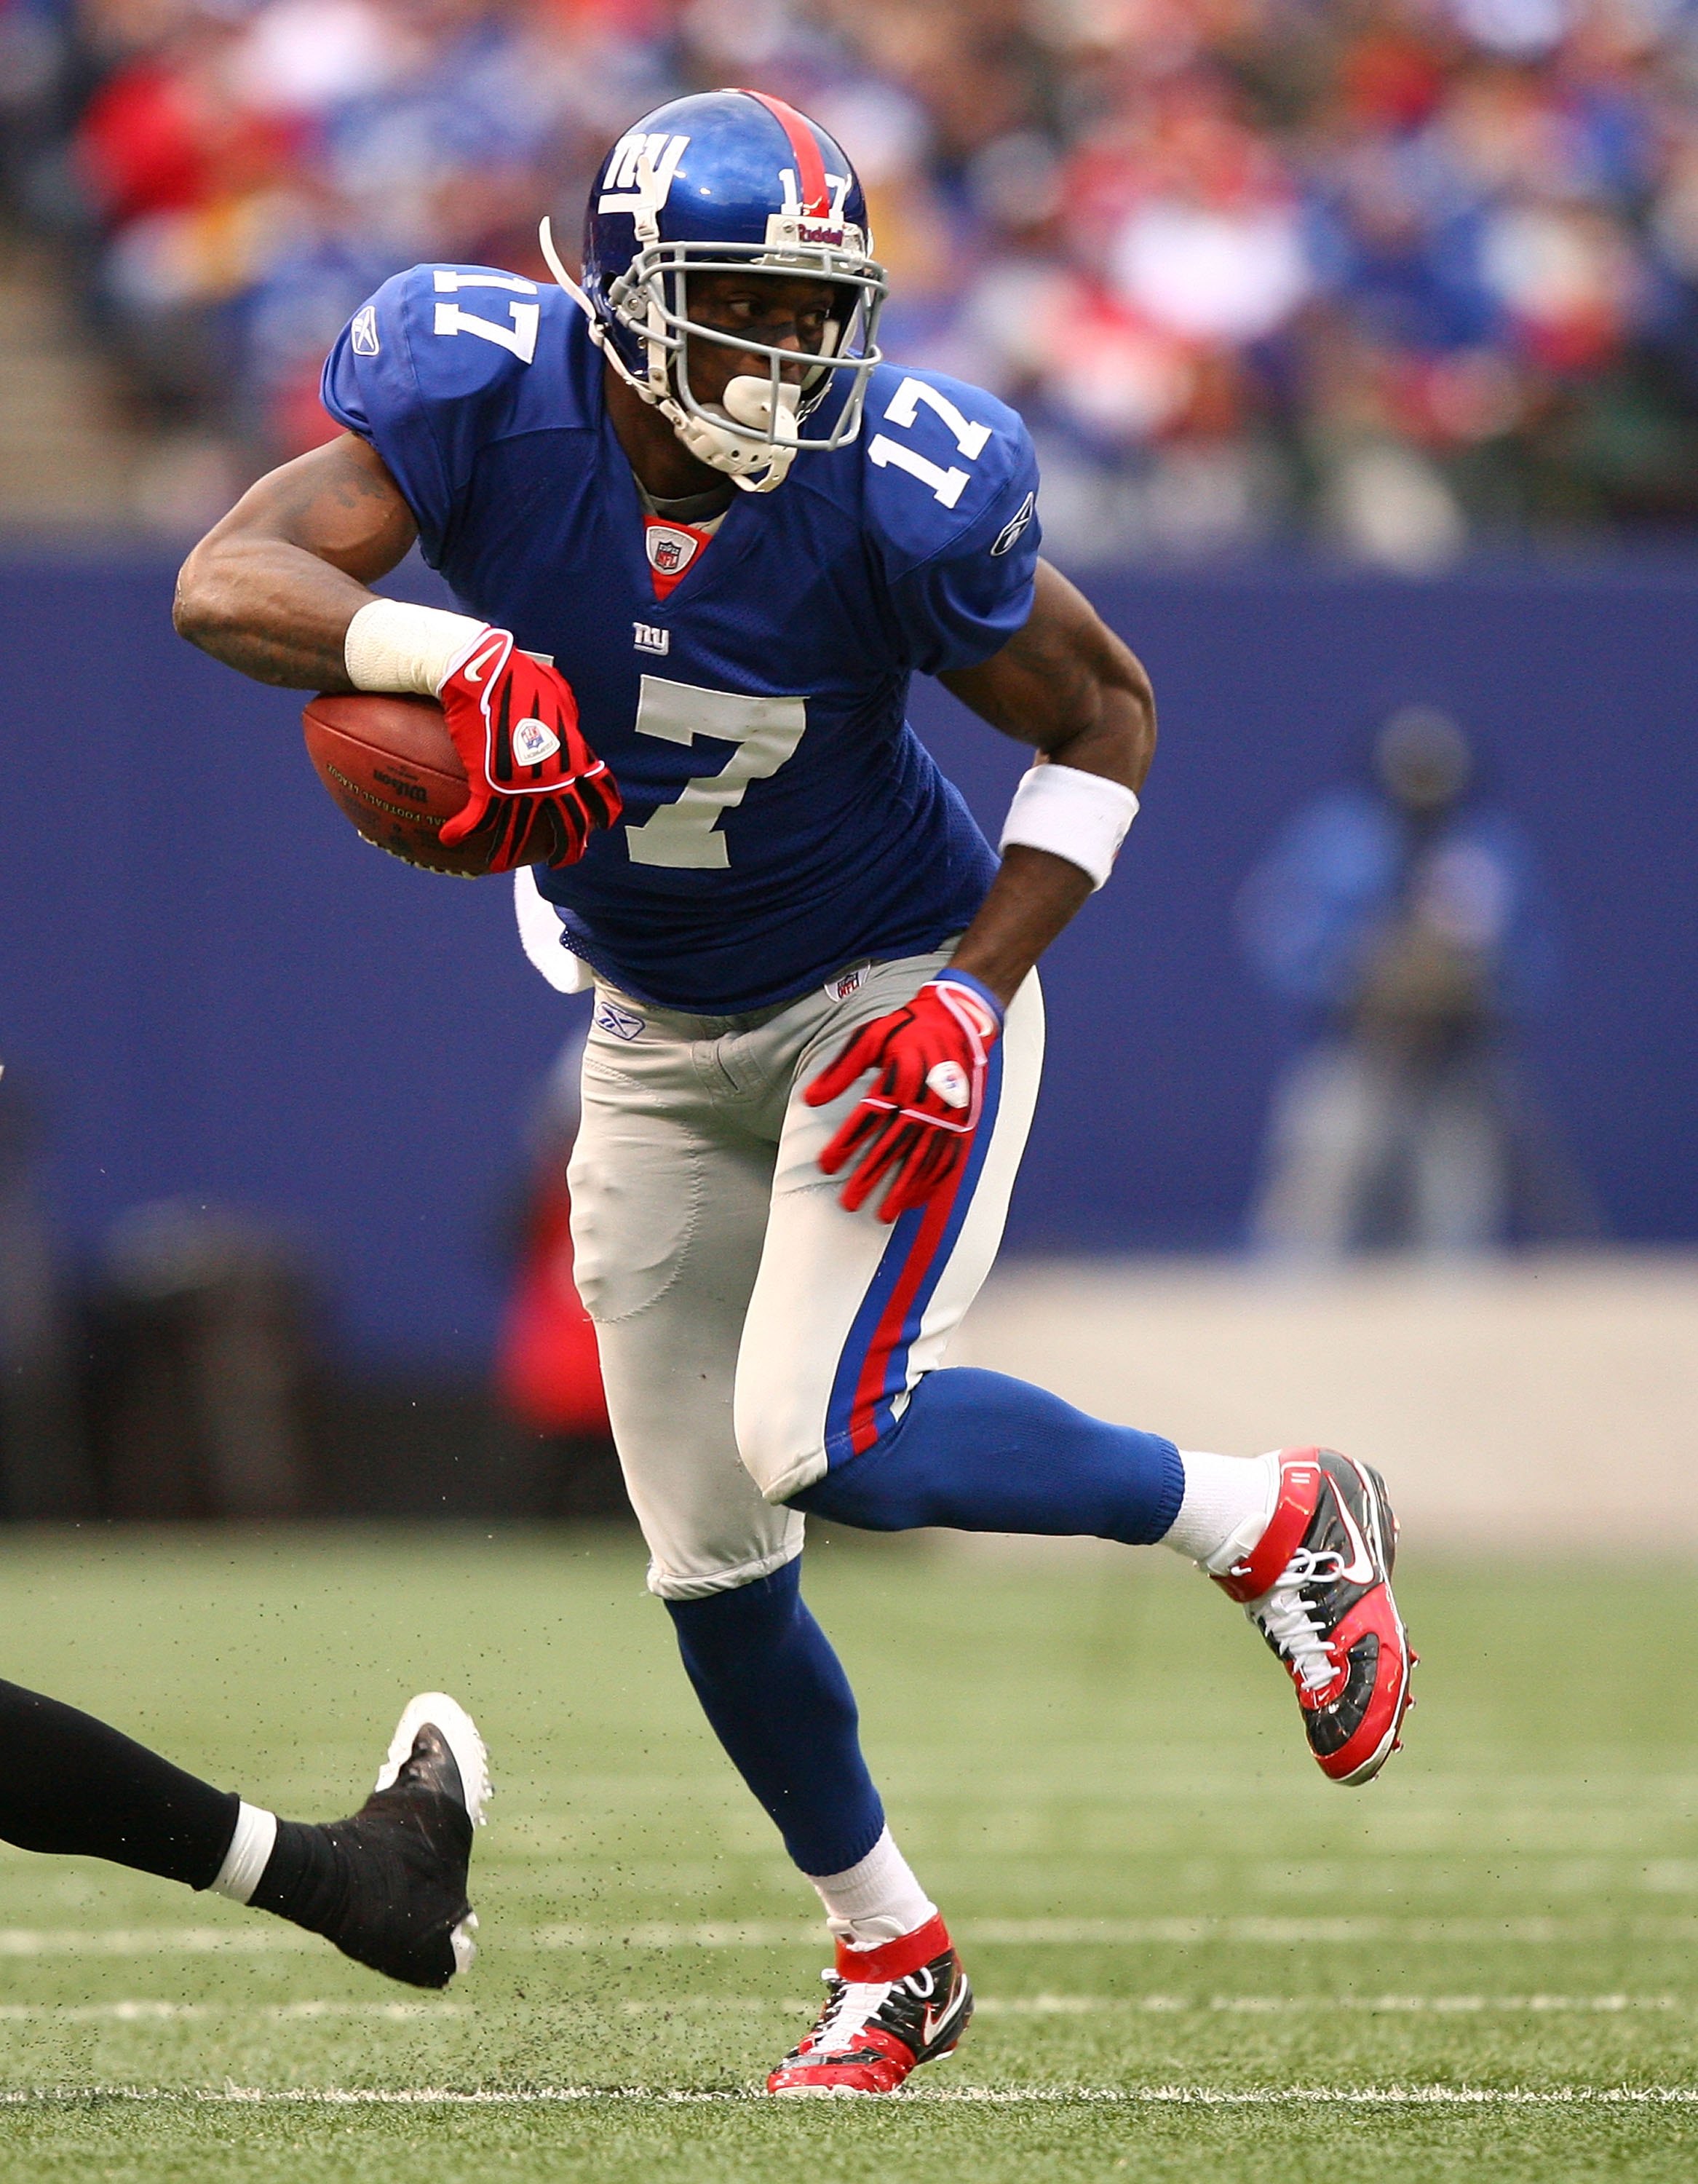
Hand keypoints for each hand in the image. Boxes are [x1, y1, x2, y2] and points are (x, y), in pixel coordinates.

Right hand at [437, 626, 621, 869]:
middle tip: (562, 861)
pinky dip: (462, 830)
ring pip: (521, 832)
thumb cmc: (520, 674)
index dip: (603, 812)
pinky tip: (448, 838)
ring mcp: (522, 786)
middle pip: (570, 824)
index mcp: (574, 755)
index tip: (601, 826)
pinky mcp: (489, 784)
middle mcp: (555, 778)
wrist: (487, 673)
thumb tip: (568, 714)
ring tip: (500, 865)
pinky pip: (478, 818)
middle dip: (569, 848)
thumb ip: (566, 712)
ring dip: (509, 854)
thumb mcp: (556, 692)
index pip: (599, 791)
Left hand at [804, 974, 1003, 1221]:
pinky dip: (931, 1182)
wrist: (959, 1022)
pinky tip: (915, 1200)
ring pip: (923, 1158)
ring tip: (883, 1215)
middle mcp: (928, 1099)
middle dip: (870, 1177)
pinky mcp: (962, 1123)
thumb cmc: (908, 1030)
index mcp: (903, 1076)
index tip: (826, 1166)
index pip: (869, 1118)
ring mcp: (948, 1115)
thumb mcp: (871, 1037)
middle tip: (849, 1203)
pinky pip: (947, 1158)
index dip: (846, 1144)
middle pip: (895, 1145)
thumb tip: (811, 1098)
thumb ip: (841, 1069)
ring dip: (903, 1189)